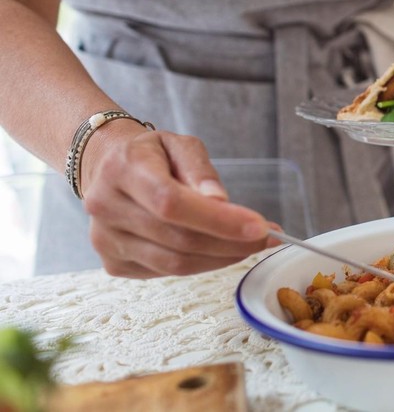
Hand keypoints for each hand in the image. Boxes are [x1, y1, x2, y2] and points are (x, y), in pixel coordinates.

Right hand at [79, 122, 277, 277]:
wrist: (107, 169)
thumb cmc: (151, 155)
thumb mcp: (179, 144)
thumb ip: (200, 169)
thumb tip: (220, 200)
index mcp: (122, 169)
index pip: (172, 203)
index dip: (219, 220)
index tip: (259, 226)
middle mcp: (106, 207)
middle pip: (178, 238)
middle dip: (231, 242)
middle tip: (265, 237)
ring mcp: (106, 240)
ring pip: (175, 263)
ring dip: (221, 258)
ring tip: (249, 245)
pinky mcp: (113, 263)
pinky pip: (167, 272)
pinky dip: (202, 264)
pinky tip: (219, 250)